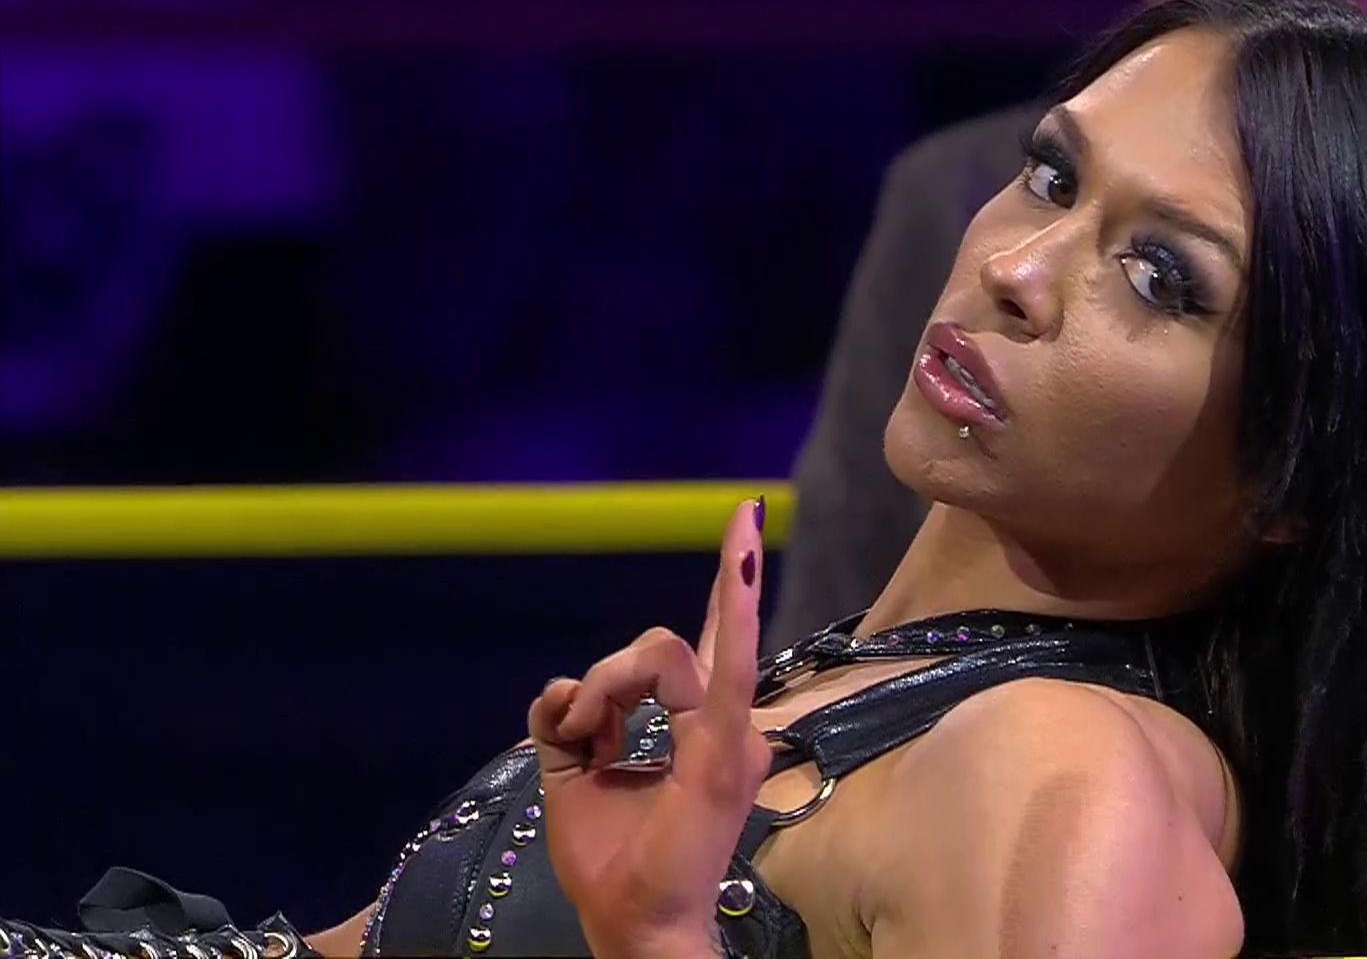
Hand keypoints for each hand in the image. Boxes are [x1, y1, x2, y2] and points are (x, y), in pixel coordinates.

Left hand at [528, 498, 771, 958]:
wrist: (635, 921)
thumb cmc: (616, 864)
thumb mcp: (568, 780)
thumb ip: (564, 724)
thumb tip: (558, 686)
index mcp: (701, 728)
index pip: (708, 642)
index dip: (727, 582)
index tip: (740, 517)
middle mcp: (727, 723)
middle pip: (662, 646)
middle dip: (605, 678)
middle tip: (578, 728)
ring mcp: (731, 732)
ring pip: (662, 651)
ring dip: (605, 686)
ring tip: (587, 738)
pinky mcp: (722, 746)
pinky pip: (728, 666)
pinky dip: (736, 609)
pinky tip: (740, 553)